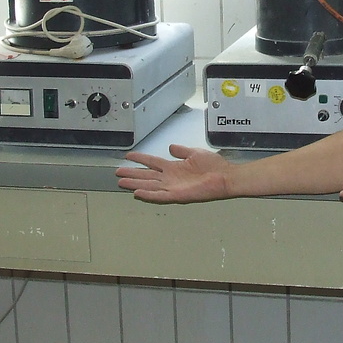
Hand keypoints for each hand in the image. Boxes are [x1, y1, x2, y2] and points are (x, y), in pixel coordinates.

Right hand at [116, 144, 232, 202]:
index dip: (140, 158)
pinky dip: (149, 195)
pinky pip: (160, 196)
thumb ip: (181, 151)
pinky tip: (138, 192)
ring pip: (149, 185)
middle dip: (132, 173)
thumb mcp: (194, 153)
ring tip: (122, 182)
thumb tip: (171, 147)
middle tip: (118, 173)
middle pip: (146, 175)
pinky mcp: (178, 195)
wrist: (225, 176)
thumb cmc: (214, 166)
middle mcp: (171, 177)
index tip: (128, 156)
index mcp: (174, 167)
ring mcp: (173, 187)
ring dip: (135, 184)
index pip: (152, 162)